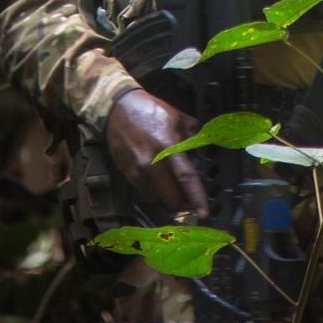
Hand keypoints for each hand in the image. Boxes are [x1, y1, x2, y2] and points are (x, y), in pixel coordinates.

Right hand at [105, 89, 208, 218]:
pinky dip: (155, 186)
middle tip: (191, 199)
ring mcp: (137, 171)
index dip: (197, 197)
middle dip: (183, 202)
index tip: (204, 213)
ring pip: (159, 195)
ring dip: (168, 192)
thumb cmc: (149, 111)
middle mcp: (151, 163)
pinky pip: (147, 189)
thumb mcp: (177, 117)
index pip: (185, 177)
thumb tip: (206, 144)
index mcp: (167, 146)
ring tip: (170, 175)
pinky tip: (156, 171)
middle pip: (171, 196)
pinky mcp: (128, 175)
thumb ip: (193, 133)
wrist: (117, 110)